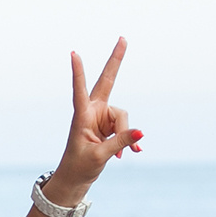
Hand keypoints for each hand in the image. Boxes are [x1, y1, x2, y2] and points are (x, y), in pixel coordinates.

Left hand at [48, 37, 141, 195]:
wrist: (76, 178)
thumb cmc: (80, 166)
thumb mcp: (101, 156)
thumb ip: (120, 142)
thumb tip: (141, 133)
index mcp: (82, 116)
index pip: (80, 90)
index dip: (78, 72)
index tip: (74, 53)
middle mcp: (93, 111)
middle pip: (107, 81)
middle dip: (116, 61)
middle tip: (123, 38)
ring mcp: (102, 116)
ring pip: (123, 117)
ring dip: (125, 136)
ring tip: (120, 155)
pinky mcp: (110, 125)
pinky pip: (126, 128)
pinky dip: (129, 140)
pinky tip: (133, 153)